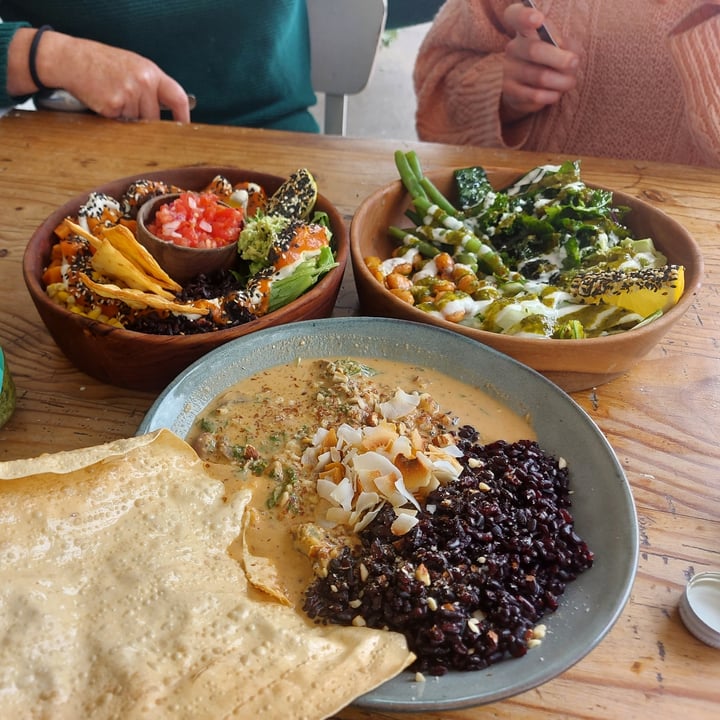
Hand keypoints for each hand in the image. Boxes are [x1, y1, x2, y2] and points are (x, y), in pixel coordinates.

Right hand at [16, 29, 190, 121]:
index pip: (178, 98)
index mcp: (151, 72)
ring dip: (126, 117)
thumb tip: (169, 110)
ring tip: (112, 97)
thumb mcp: (133, 67)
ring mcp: (129, 95)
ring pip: (137, 122)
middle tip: (127, 106)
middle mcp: (143, 82)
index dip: (182, 117)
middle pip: (154, 118)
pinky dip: (113, 117)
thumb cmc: (102, 63)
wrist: (71, 59)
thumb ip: (152, 86)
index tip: (183, 128)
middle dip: (143, 120)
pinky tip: (104, 101)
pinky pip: (120, 122)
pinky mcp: (114, 106)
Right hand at [500, 3, 578, 123]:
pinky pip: (535, 96)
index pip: (515, 15)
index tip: (538, 20)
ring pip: (540, 77)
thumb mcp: (560, 47)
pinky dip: (551, 96)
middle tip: (574, 63)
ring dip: (561, 81)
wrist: (525, 89)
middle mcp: (512, 49)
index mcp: (524, 30)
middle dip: (559, 58)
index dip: (525, 16)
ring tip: (569, 82)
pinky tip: (555, 94)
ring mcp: (508, 71)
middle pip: (534, 50)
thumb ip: (568, 47)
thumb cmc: (548, 61)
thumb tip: (571, 59)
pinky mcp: (509, 93)